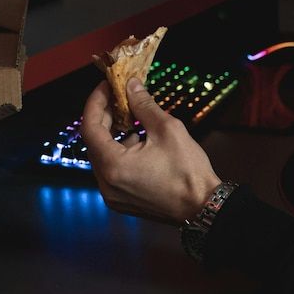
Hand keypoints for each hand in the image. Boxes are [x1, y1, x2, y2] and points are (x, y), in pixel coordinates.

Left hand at [81, 79, 221, 226]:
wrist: (203, 207)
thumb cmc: (188, 171)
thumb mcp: (167, 129)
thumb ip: (144, 105)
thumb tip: (132, 86)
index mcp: (113, 166)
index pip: (89, 127)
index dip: (96, 102)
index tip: (107, 86)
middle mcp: (106, 184)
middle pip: (93, 142)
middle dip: (104, 116)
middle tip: (118, 97)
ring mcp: (112, 196)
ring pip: (101, 156)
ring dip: (111, 134)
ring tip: (129, 117)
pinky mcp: (122, 201)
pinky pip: (111, 171)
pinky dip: (118, 152)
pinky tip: (137, 141)